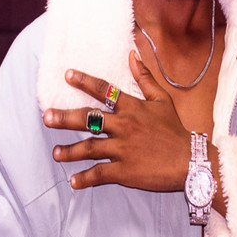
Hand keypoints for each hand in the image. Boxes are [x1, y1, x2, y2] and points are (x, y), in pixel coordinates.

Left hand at [43, 51, 190, 191]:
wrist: (189, 161)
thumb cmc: (175, 129)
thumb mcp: (162, 99)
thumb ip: (144, 77)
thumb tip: (132, 55)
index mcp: (132, 108)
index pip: (105, 90)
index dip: (85, 81)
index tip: (67, 75)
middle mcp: (124, 126)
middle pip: (88, 119)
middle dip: (65, 118)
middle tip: (47, 117)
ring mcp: (123, 150)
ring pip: (89, 148)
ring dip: (69, 151)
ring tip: (56, 153)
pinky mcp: (124, 171)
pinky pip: (99, 174)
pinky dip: (85, 178)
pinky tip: (73, 181)